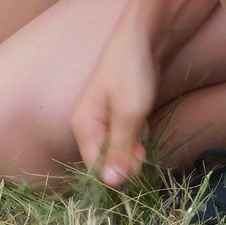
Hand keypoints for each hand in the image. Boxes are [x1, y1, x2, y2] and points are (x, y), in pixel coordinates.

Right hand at [68, 25, 159, 186]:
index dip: (117, 173)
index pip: (94, 168)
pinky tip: (142, 125)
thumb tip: (111, 184)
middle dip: (127, 161)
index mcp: (83, 127)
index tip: (137, 162)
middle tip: (143, 147)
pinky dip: (137, 138)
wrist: (142, 40)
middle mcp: (88, 127)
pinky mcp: (117, 117)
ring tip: (143, 132)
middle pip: (105, 162)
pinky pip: (125, 140)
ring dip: (134, 149)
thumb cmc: (131, 74)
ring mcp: (102, 122)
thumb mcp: (129, 114)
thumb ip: (119, 149)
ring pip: (117, 152)